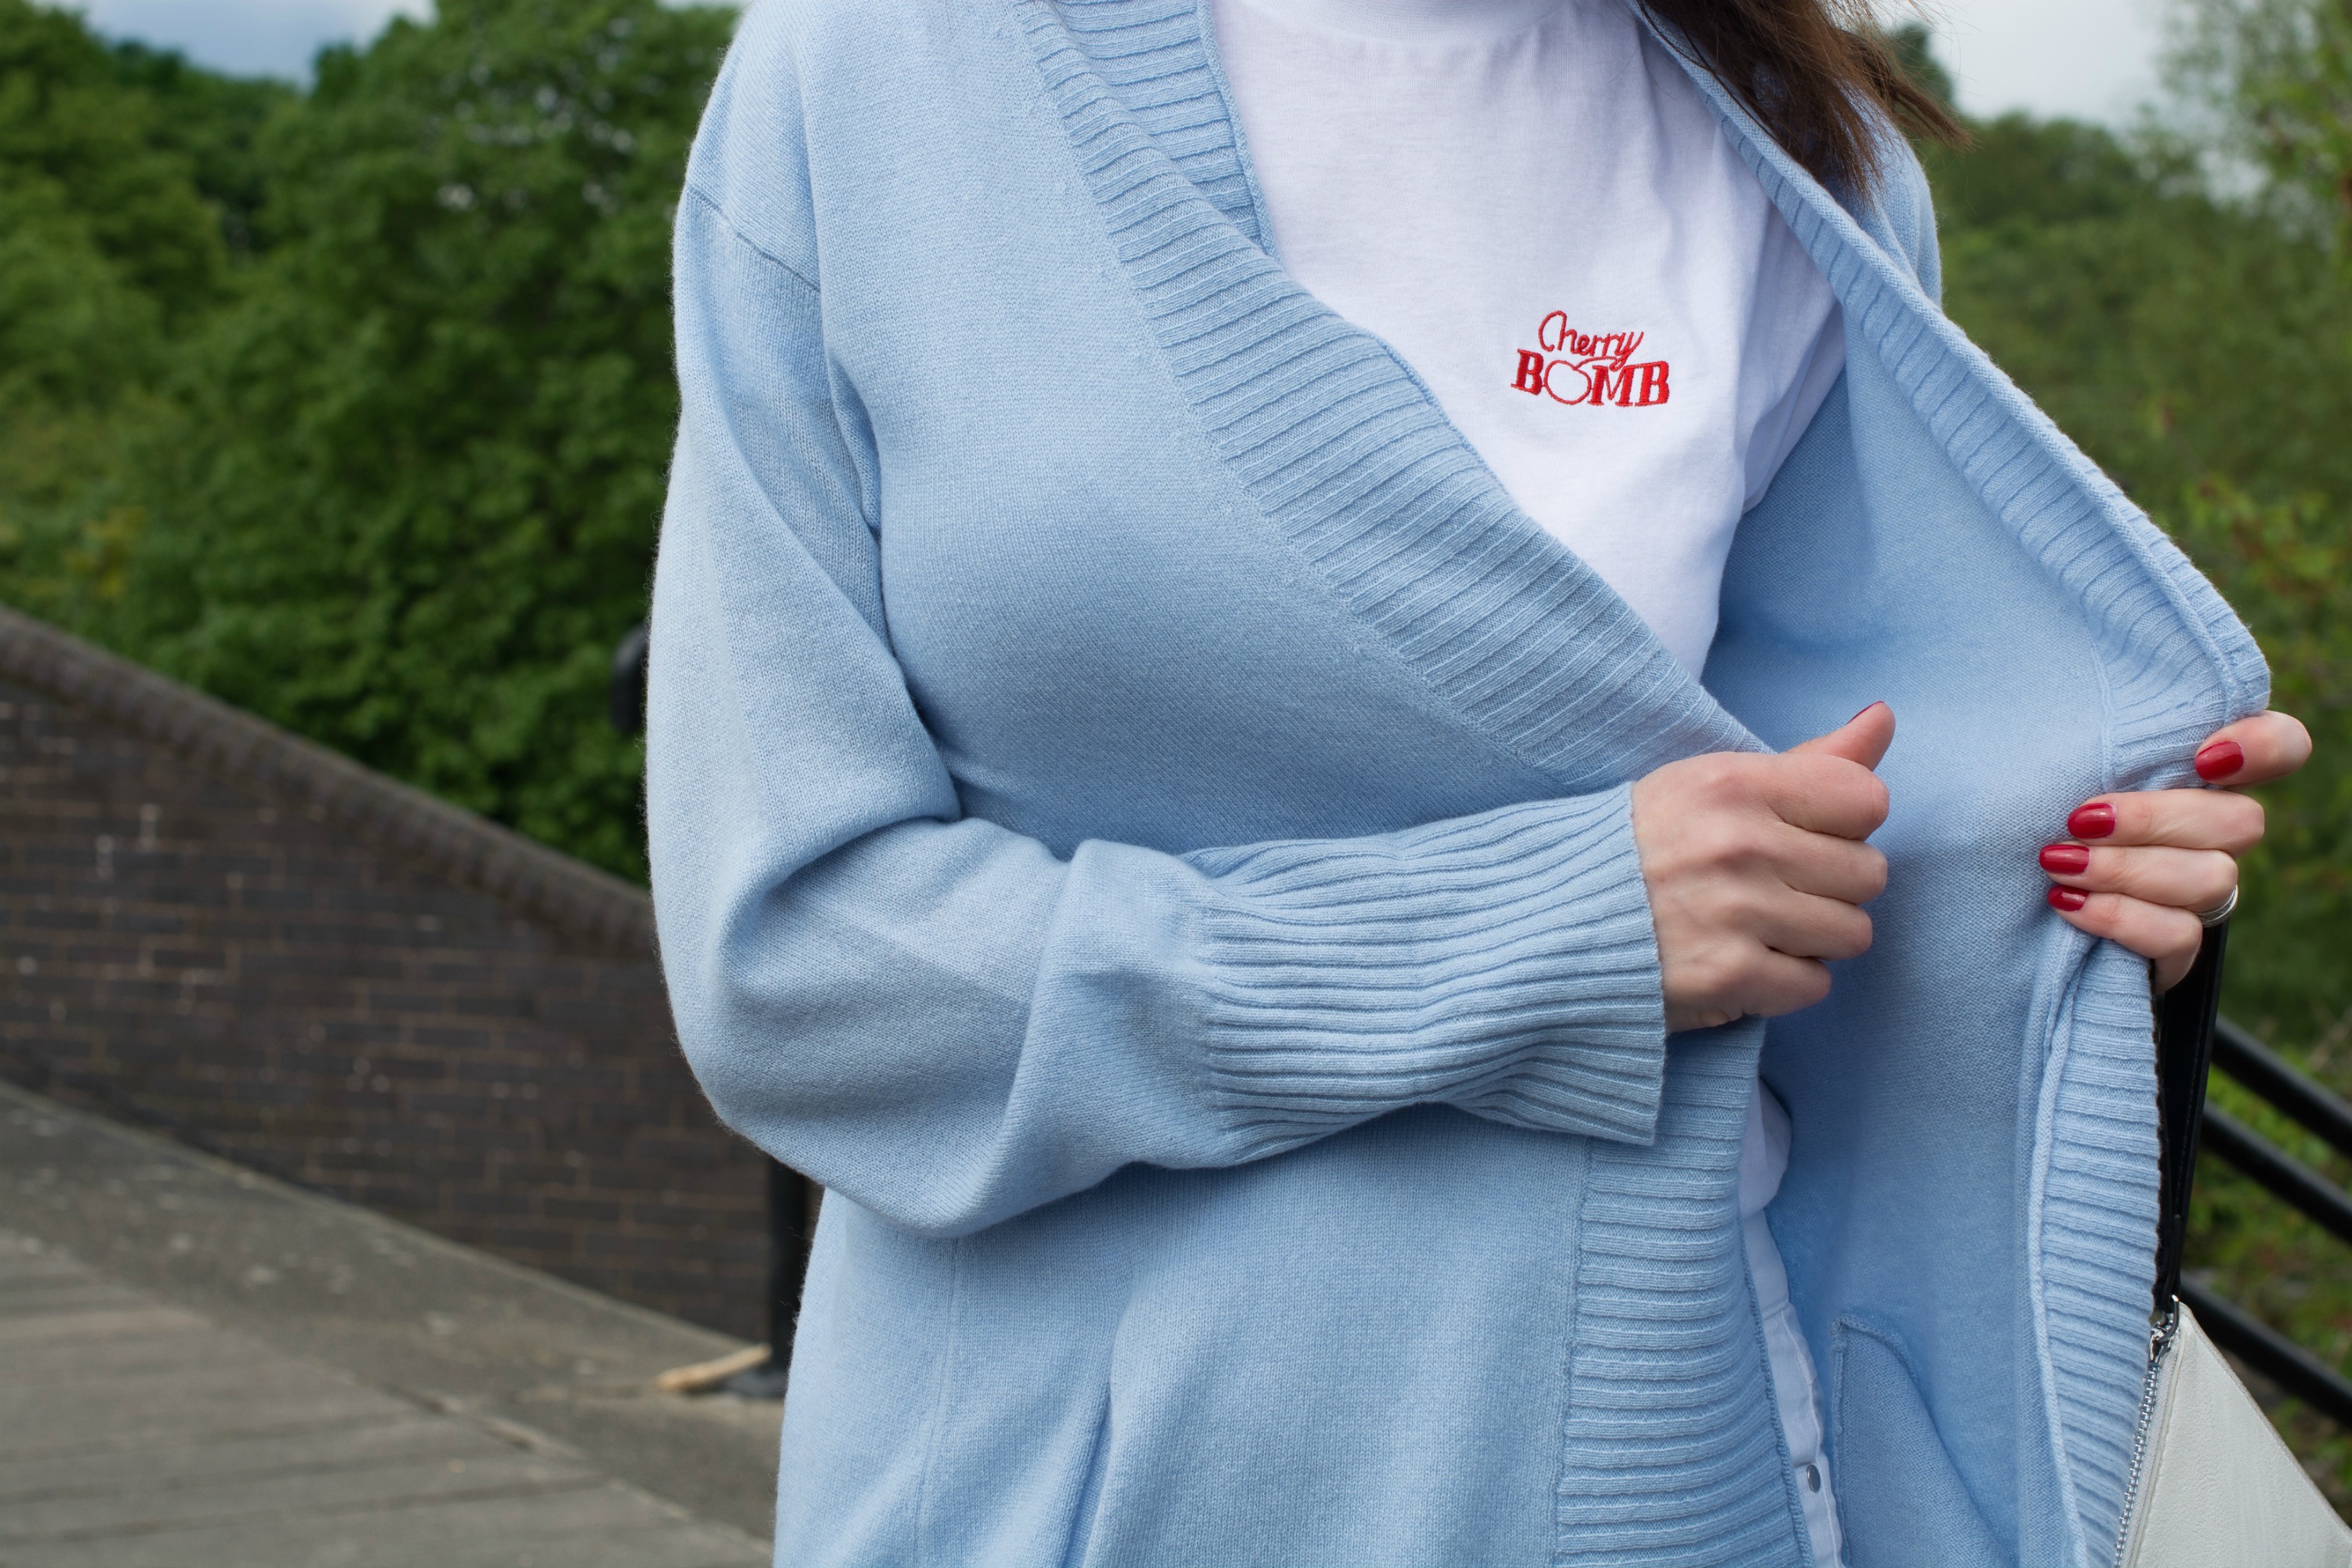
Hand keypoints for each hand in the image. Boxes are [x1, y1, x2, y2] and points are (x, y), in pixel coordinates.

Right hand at [1632, 704, 1893, 1032]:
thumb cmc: (1642, 846)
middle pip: (1868, 873)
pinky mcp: (1729, 977)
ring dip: (1813, 937)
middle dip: (1831, 887)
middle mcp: (1740, 844)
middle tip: (1774, 888)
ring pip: (1852, 933)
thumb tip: (1884, 717)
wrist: (1550, 921)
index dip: (1843, 824)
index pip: (1866, 798)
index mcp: (1735, 784)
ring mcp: (1737, 913)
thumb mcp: (1712, 783)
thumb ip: (1807, 760)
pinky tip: (1742, 962)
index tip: (1800, 836)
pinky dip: (1784, 983)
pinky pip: (1814, 985)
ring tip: (1759, 927)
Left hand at [2040, 711, 2311, 989]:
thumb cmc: (2022, 808)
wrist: (1997, 902)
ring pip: (2212, 879)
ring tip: (2056, 863)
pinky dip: (2119, 918)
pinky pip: (2178, 936)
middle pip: (2241, 821)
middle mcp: (2211, 831)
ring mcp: (2198, 891)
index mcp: (2196, 773)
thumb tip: (2062, 703)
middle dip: (2155, 820)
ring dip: (2126, 870)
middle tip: (2078, 819)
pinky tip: (2065, 903)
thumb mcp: (2047, 763)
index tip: (2202, 758)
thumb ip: (2081, 735)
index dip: (2263, 748)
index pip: (2281, 747)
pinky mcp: (2174, 946)